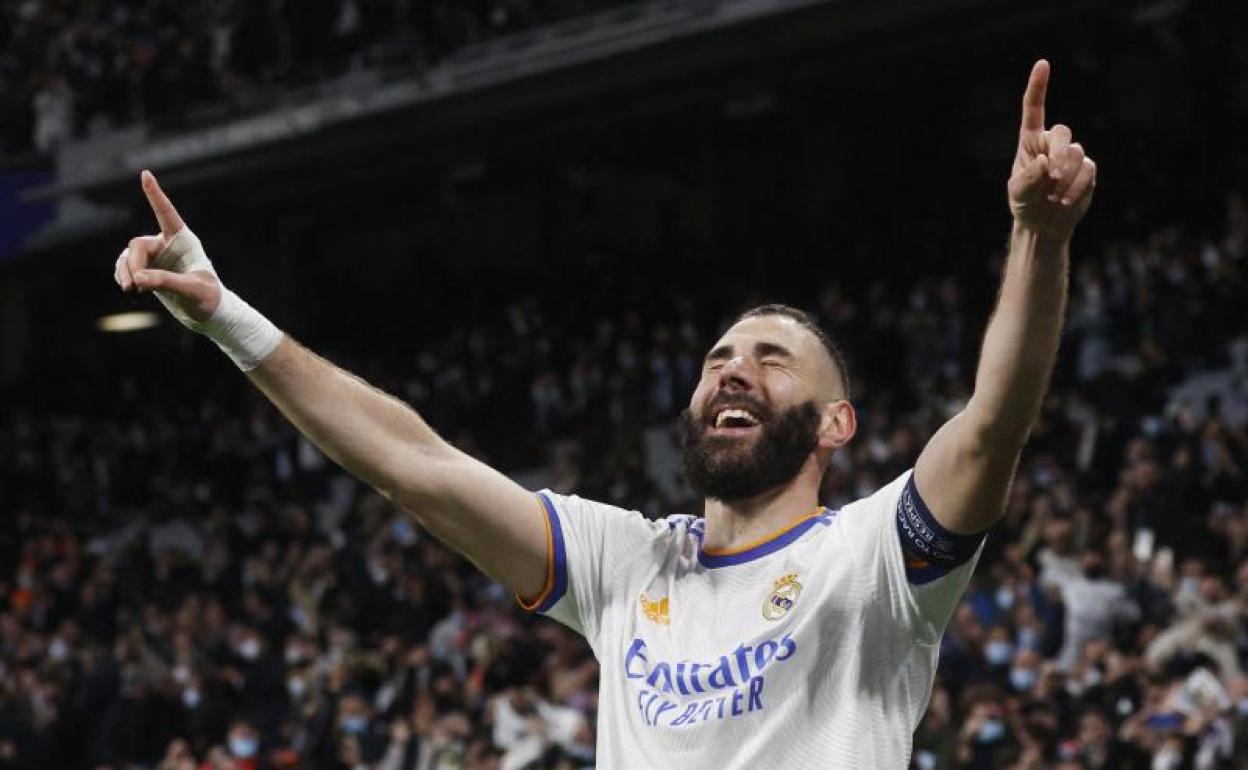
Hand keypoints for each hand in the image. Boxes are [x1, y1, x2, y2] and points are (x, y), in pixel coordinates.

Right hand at [113, 170, 221, 323]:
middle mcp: (167, 244)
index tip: (145, 174)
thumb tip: (139, 279)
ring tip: (129, 288)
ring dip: (124, 271)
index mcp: (183, 241)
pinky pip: (127, 267)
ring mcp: (156, 257)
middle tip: (134, 286)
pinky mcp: (149, 270)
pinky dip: (122, 275)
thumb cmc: (209, 298)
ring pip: (128, 256)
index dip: (155, 194)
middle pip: (137, 244)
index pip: (166, 214)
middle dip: (132, 264)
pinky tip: (127, 286)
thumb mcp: (191, 290)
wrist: (209, 313)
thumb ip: (166, 282)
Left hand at [1007, 60, 1096, 238]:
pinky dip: (1076, 187)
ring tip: (1053, 197)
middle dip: (1059, 153)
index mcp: (1030, 141)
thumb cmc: (1025, 203)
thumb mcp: (1018, 193)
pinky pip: (1087, 170)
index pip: (1034, 109)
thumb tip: (1044, 161)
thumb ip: (1027, 178)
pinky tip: (1065, 200)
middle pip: (1063, 132)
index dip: (1038, 87)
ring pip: (1076, 154)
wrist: (1044, 223)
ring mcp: (1072, 154)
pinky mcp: (1087, 169)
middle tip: (1052, 177)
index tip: (1042, 64)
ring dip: (1064, 179)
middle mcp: (1052, 143)